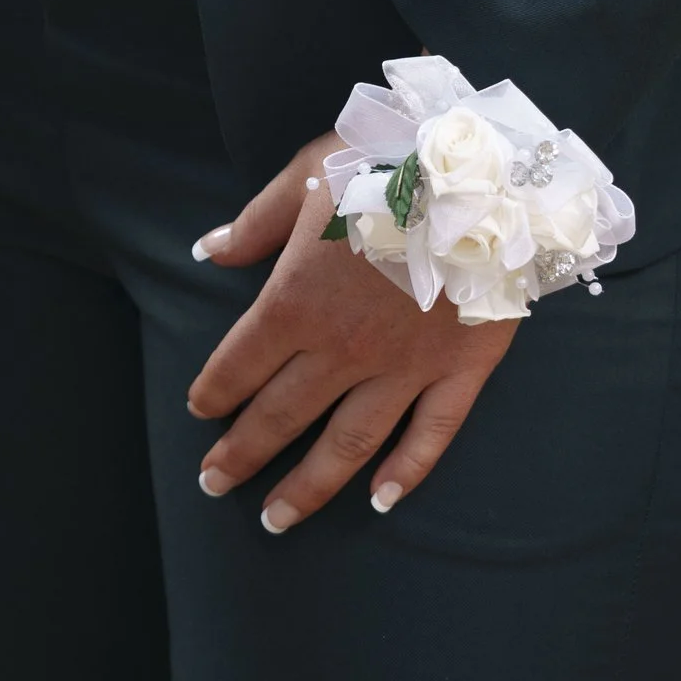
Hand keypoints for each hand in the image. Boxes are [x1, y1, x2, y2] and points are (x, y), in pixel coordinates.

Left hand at [185, 132, 518, 529]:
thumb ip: (257, 221)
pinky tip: (381, 502)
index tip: (200, 411)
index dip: (214, 391)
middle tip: (213, 485)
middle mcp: (343, 349)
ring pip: (347, 443)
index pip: (240, 363)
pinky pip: (430, 435)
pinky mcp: (458, 371)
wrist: (481, 171)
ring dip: (307, 486)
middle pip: (281, 415)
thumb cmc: (388, 160)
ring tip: (276, 519)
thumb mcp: (308, 174)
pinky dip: (407, 473)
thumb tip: (207, 251)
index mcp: (297, 301)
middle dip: (241, 454)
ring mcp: (404, 368)